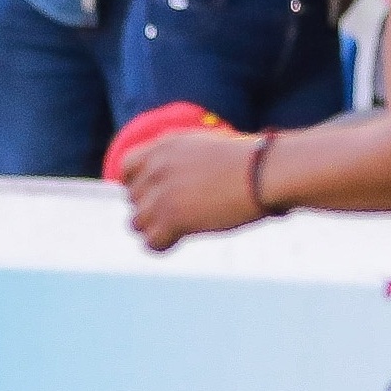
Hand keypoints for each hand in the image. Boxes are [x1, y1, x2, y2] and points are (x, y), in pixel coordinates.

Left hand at [124, 129, 265, 248]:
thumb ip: (179, 158)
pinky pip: (150, 242)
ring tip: (180, 227)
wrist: (263, 172)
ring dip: (156, 228)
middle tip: (180, 213)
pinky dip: (163, 244)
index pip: (126, 169)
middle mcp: (156, 168)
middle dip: (152, 209)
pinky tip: (180, 238)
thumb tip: (173, 178)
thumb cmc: (248, 161)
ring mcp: (161, 194)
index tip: (158, 194)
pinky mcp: (171, 219)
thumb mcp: (205, 145)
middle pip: (133, 200)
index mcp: (163, 146)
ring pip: (137, 223)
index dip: (140, 185)